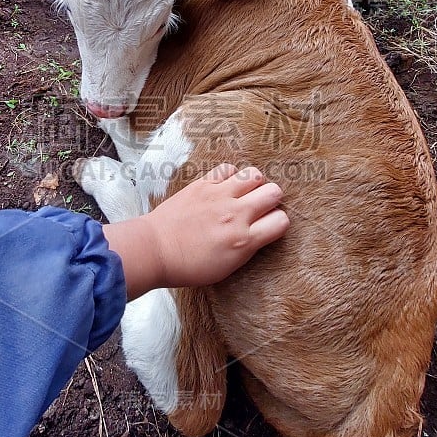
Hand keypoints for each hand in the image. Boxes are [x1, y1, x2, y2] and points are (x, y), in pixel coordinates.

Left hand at [103, 164, 288, 299]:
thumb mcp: (226, 268)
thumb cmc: (187, 266)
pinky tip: (225, 186)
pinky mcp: (203, 184)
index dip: (278, 222)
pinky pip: (228, 168)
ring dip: (255, 183)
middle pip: (274, 192)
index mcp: (244, 241)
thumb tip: (259, 231)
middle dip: (272, 199)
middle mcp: (236, 215)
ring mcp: (219, 196)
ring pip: (254, 175)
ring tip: (245, 193)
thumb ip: (247, 247)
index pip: (281, 221)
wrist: (154, 250)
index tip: (269, 225)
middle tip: (260, 206)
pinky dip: (231, 175)